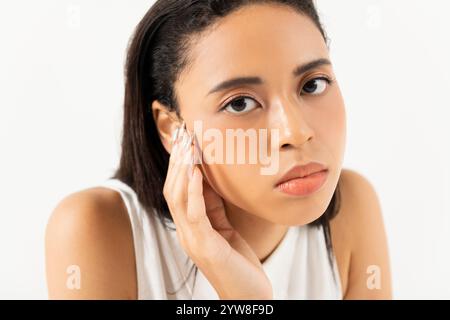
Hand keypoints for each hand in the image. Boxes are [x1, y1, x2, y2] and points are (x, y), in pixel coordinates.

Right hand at [162, 122, 272, 299]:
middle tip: (183, 133)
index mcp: (190, 227)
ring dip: (182, 170)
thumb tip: (209, 177)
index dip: (178, 163)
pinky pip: (195, 214)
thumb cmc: (239, 262)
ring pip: (178, 198)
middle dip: (177, 160)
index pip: (177, 189)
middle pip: (172, 189)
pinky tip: (198, 173)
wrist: (250, 296)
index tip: (184, 138)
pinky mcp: (205, 247)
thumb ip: (214, 206)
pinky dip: (194, 191)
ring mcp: (192, 241)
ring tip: (188, 146)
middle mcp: (185, 232)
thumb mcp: (225, 227)